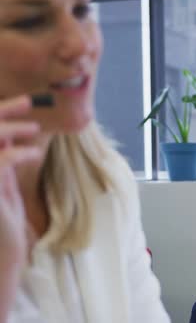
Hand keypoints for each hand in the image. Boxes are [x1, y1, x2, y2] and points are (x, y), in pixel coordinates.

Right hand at [0, 96, 40, 264]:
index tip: (26, 102)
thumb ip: (2, 160)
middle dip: (4, 110)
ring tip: (35, 129)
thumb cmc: (6, 220)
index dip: (1, 111)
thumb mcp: (4, 184)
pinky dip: (16, 153)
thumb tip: (6, 133)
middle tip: (30, 102)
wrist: (6, 252)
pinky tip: (33, 154)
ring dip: (11, 129)